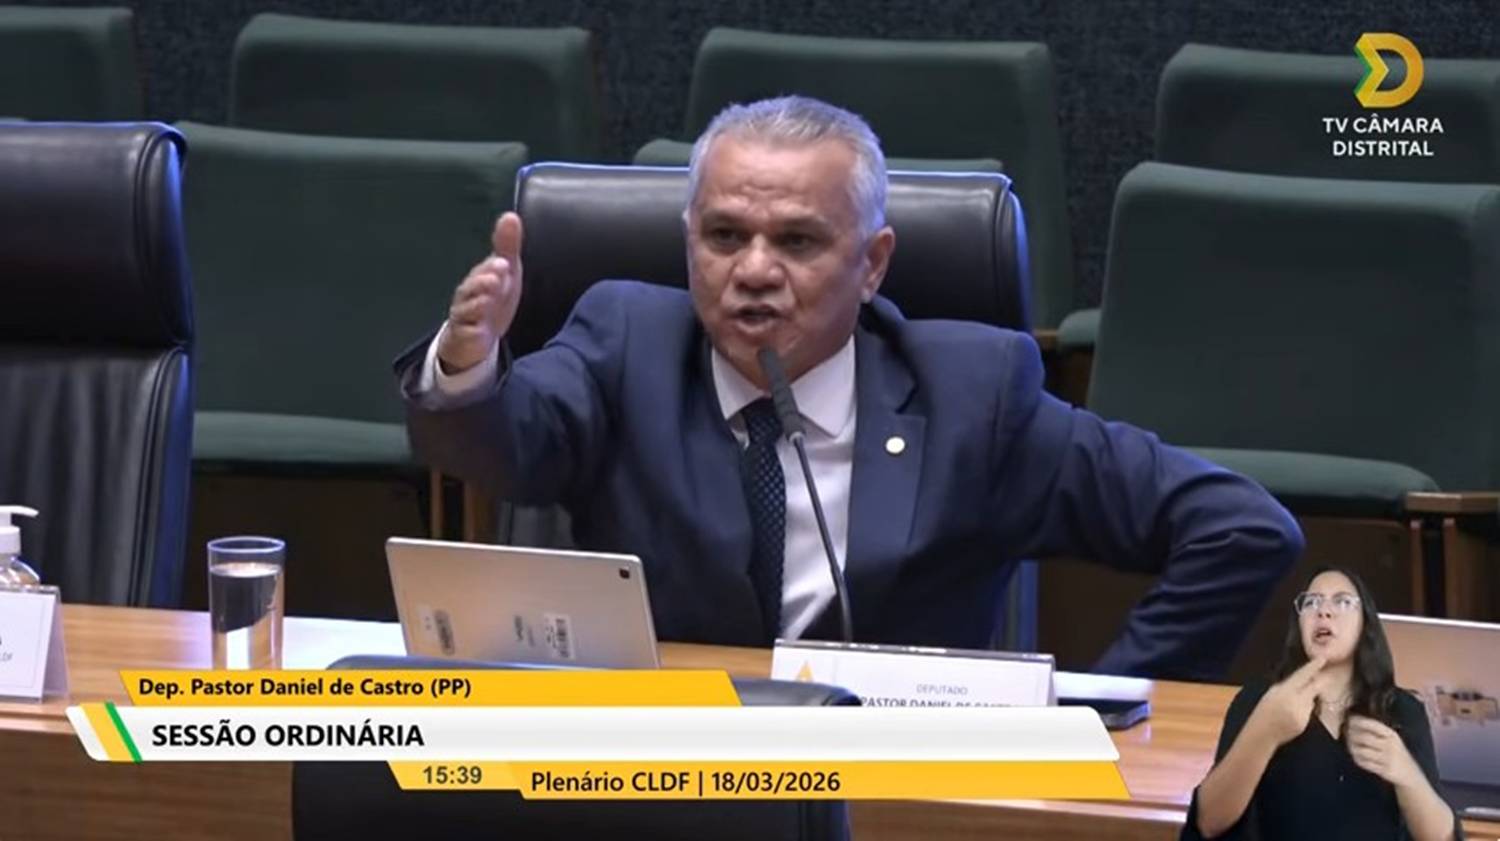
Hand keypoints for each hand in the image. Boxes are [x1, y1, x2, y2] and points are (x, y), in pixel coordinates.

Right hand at [437, 212, 523, 373]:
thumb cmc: (492, 297)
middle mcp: (468, 295)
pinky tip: (480, 330)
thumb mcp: (504, 272)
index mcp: (479, 278)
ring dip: (477, 304)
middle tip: (497, 278)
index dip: (493, 267)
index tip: (504, 263)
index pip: (484, 270)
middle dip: (483, 282)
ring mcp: (465, 316)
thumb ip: (507, 246)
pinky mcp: (464, 337)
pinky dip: (471, 332)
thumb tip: (510, 215)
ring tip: (488, 299)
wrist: (476, 335)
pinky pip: (465, 334)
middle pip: (472, 288)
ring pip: (467, 309)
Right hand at [1248, 656, 1326, 746]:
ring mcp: (1301, 713)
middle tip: (1327, 676)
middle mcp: (1295, 701)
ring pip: (1311, 701)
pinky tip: (1293, 715)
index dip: (1313, 667)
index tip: (1322, 659)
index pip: (1301, 676)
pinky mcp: (1305, 723)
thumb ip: (1287, 686)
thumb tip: (1304, 679)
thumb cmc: (1264, 711)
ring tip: (1291, 706)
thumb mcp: (1272, 694)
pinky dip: (1304, 711)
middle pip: (1313, 688)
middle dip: (1319, 682)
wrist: (1262, 733)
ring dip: (1307, 700)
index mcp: (1284, 690)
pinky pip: (1309, 712)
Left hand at [1348, 715, 1422, 788]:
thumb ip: (1375, 731)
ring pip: (1362, 751)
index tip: (1349, 720)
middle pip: (1364, 737)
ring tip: (1350, 746)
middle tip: (1346, 734)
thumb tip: (1351, 720)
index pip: (1372, 724)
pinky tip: (1357, 756)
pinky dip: (1357, 759)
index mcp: (1392, 735)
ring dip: (1352, 748)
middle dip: (1351, 735)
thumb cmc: (1395, 752)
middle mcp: (1390, 745)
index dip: (1358, 721)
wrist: (1410, 774)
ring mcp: (1388, 759)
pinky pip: (1364, 763)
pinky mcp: (1384, 771)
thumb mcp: (1391, 739)